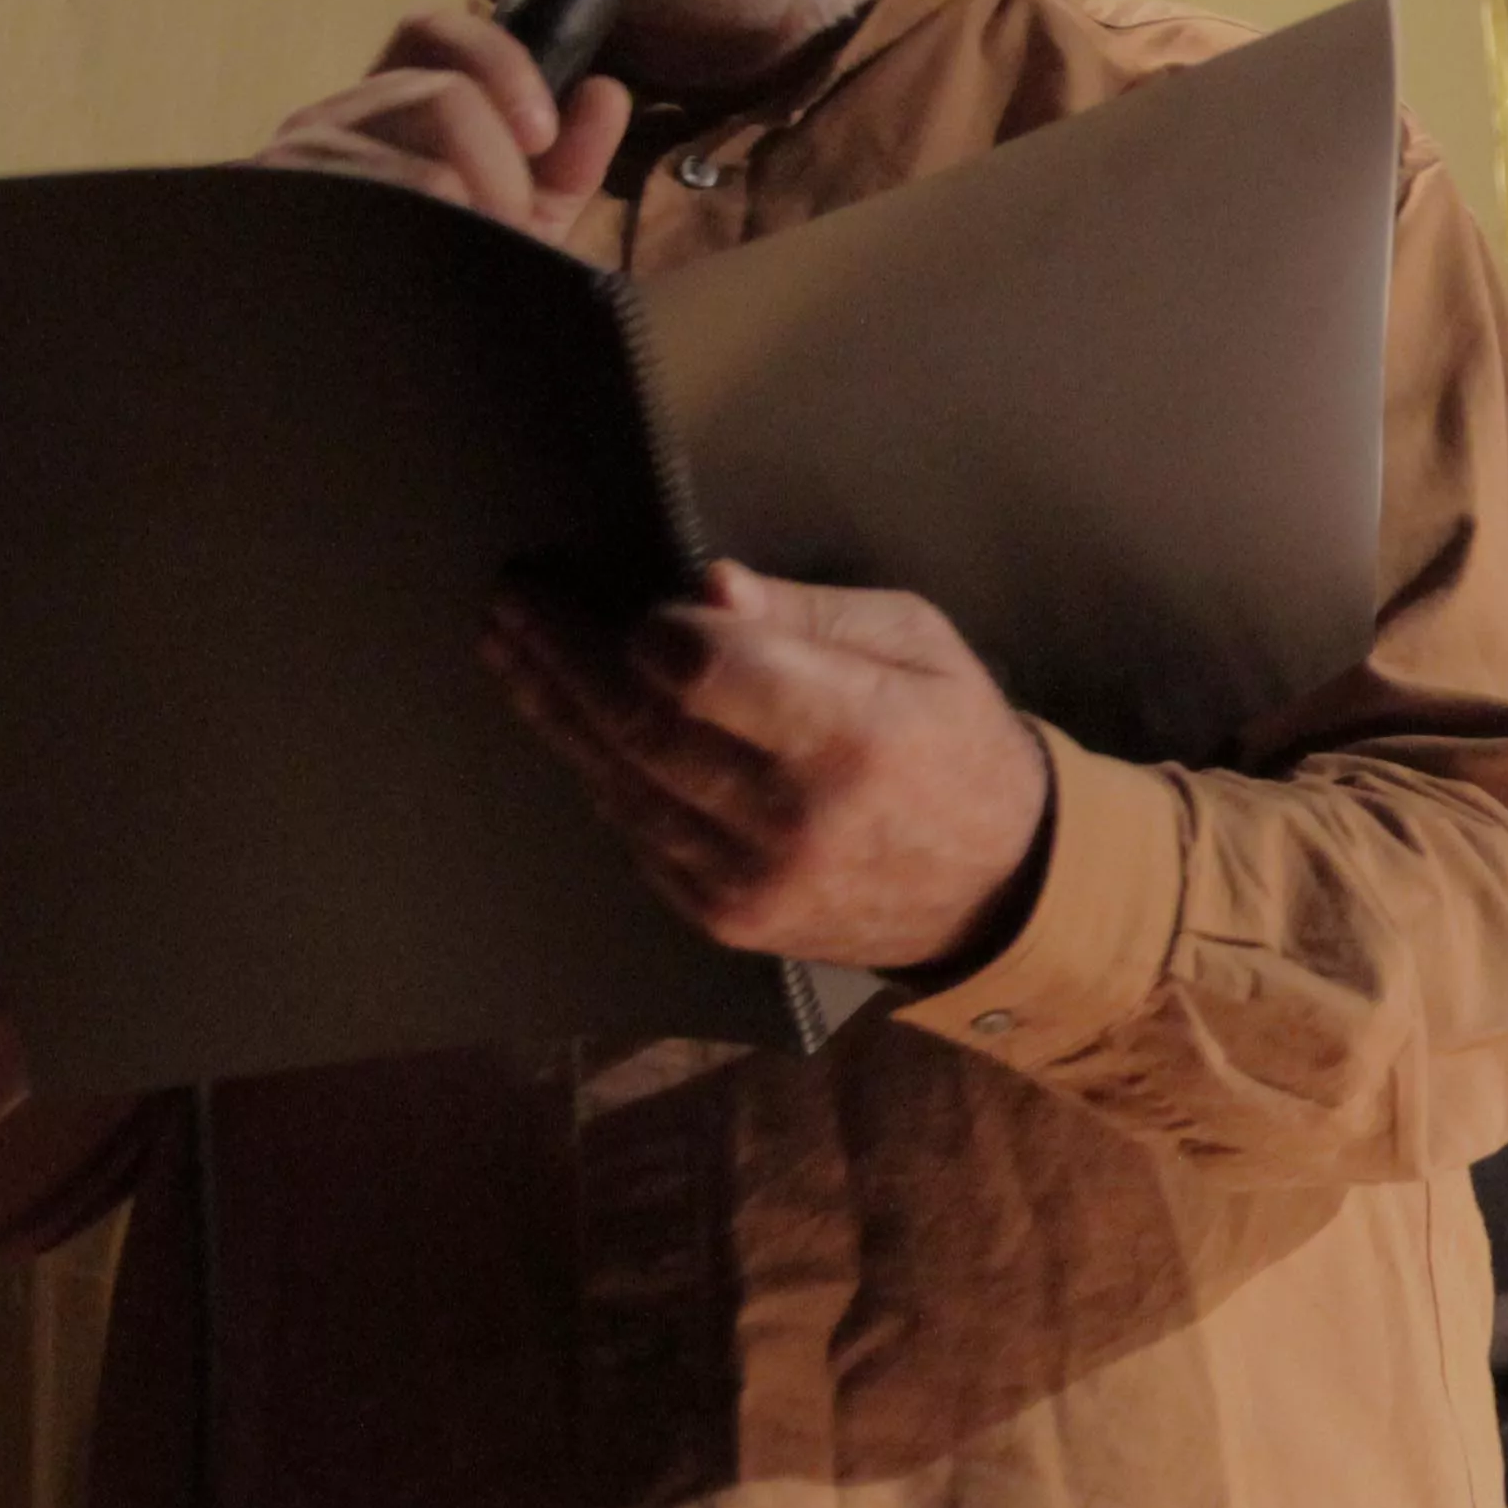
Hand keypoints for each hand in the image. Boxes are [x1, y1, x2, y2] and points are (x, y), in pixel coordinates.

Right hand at [254, 7, 631, 248]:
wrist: (360, 371)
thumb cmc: (437, 285)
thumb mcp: (515, 221)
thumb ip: (565, 161)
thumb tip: (606, 92)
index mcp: (388, 105)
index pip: (432, 30)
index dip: (500, 61)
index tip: (541, 132)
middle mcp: (332, 117)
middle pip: (440, 95)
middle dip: (504, 167)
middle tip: (511, 226)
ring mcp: (298, 161)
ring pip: (418, 162)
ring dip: (473, 212)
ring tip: (474, 260)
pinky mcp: (277, 205)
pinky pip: (376, 204)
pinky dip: (429, 234)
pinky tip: (429, 272)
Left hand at [480, 563, 1054, 971]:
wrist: (996, 887)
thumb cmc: (953, 740)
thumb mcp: (915, 644)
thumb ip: (808, 615)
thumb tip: (707, 588)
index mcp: (854, 736)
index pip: (705, 675)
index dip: (650, 632)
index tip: (628, 602)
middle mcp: (792, 819)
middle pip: (639, 728)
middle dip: (563, 658)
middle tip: (513, 606)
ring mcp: (749, 880)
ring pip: (619, 785)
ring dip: (554, 713)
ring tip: (510, 653)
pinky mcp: (724, 918)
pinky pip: (635, 834)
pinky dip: (600, 774)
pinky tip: (571, 726)